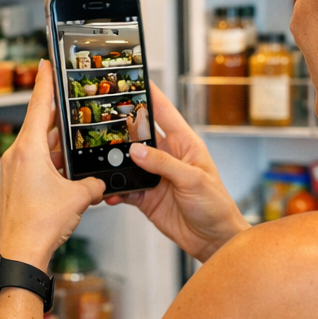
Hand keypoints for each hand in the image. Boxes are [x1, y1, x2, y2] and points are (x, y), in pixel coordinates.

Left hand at [0, 66, 104, 270]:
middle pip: (39, 123)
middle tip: (69, 96)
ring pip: (39, 145)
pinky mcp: (17, 185)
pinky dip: (53, 160)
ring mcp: (15, 170)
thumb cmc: (39, 226)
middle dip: (56, 111)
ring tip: (76, 134)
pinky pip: (38, 163)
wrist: (19, 254)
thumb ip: (93, 184)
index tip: (46, 63)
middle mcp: (17, 156)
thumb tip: (99, 183)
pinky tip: (69, 165)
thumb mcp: (78, 199)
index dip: (45, 81)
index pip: (37, 104)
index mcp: (27, 150)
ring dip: (57, 141)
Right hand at [106, 82, 248, 261]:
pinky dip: (115, 190)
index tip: (135, 79)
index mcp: (184, 144)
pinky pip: (125, 188)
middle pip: (140, 135)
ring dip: (115, 163)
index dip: (150, 94)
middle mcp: (168, 156)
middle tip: (102, 122)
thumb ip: (164, 163)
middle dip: (122, 128)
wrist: (213, 239)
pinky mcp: (147, 196)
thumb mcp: (193, 179)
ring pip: (128, 162)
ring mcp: (155, 176)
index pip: (164, 112)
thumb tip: (137, 150)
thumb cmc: (216, 206)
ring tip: (101, 161)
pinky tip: (109, 191)